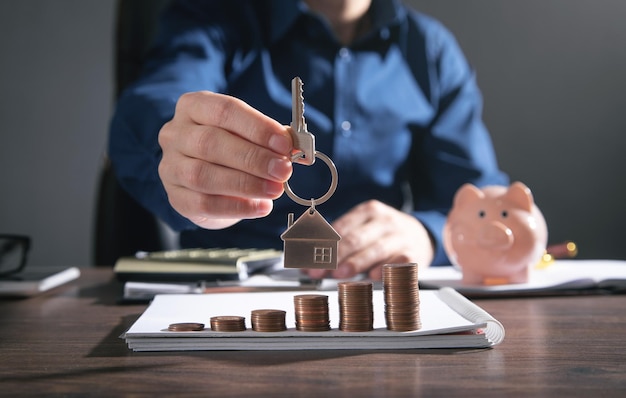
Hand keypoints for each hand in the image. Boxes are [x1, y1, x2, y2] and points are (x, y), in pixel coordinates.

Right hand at [158, 91, 292, 229]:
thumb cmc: (231, 148)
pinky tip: (262, 206)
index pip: (224, 111)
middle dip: (253, 157)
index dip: (256, 127)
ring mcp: (170, 166)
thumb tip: (294, 147)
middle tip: (283, 170)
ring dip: (246, 183)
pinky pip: (204, 203)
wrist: (206, 181)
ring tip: (275, 189)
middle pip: (211, 143)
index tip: (284, 143)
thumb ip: (269, 138)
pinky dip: (238, 206)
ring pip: (203, 175)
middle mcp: (175, 134)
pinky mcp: (175, 197)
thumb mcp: (248, 135)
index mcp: (194, 107)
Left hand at [306, 200, 433, 279]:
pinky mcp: (414, 253)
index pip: (341, 228)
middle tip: (320, 268)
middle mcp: (385, 221)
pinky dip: (385, 268)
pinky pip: (398, 261)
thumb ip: (340, 240)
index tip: (308, 258)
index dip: (322, 244)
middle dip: (334, 256)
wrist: (421, 235)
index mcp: (368, 211)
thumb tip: (310, 258)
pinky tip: (373, 275)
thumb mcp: (364, 227)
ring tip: (340, 273)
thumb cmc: (384, 234)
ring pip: (375, 249)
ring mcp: (400, 236)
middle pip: (356, 238)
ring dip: (355, 263)